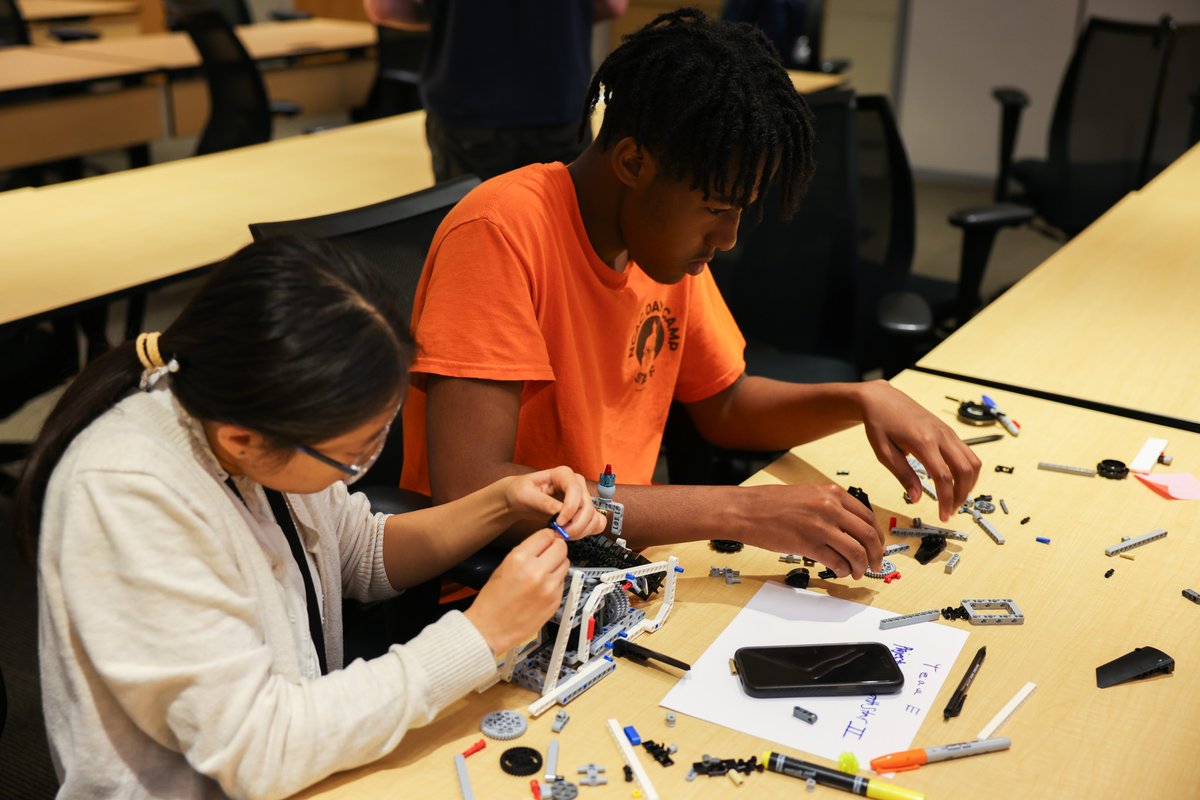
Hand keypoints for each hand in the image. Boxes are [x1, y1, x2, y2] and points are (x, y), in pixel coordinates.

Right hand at [464, 529, 569, 654]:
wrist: (490, 629)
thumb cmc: (492, 601)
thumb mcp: (503, 567)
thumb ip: (525, 553)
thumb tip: (543, 543)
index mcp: (520, 560)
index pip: (547, 535)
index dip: (546, 537)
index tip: (546, 539)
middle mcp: (537, 572)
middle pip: (561, 547)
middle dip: (555, 548)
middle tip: (548, 552)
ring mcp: (549, 588)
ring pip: (566, 563)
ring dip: (557, 564)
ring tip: (543, 571)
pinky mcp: (555, 601)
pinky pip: (563, 581)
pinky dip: (555, 581)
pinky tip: (542, 586)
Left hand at [504, 466, 606, 538]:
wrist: (519, 498)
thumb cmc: (521, 491)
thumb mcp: (527, 495)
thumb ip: (544, 502)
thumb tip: (560, 511)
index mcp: (563, 474)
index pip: (576, 490)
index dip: (570, 509)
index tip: (559, 522)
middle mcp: (576, 484)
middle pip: (588, 506)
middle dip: (575, 524)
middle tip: (560, 534)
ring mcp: (581, 498)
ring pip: (593, 517)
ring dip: (580, 531)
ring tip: (562, 535)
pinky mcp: (582, 511)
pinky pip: (595, 523)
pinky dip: (586, 532)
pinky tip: (571, 534)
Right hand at [742, 483, 883, 578]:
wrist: (746, 510)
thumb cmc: (771, 503)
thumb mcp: (808, 494)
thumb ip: (831, 506)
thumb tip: (851, 527)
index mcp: (832, 493)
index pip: (868, 516)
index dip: (877, 536)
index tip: (877, 546)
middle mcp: (830, 507)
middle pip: (868, 535)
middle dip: (876, 554)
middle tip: (875, 564)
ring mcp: (820, 526)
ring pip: (856, 551)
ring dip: (861, 566)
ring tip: (857, 572)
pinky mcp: (808, 544)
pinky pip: (836, 562)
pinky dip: (843, 570)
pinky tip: (840, 571)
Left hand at [856, 381, 980, 520]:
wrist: (882, 399)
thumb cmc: (880, 424)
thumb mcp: (884, 452)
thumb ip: (903, 475)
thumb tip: (917, 498)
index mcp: (923, 441)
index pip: (944, 477)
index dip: (946, 499)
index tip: (943, 515)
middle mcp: (941, 435)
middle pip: (965, 470)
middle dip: (962, 495)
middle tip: (949, 510)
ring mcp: (948, 432)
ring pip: (973, 462)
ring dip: (968, 484)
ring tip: (953, 499)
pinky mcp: (949, 432)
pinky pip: (968, 454)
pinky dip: (967, 471)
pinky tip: (954, 482)